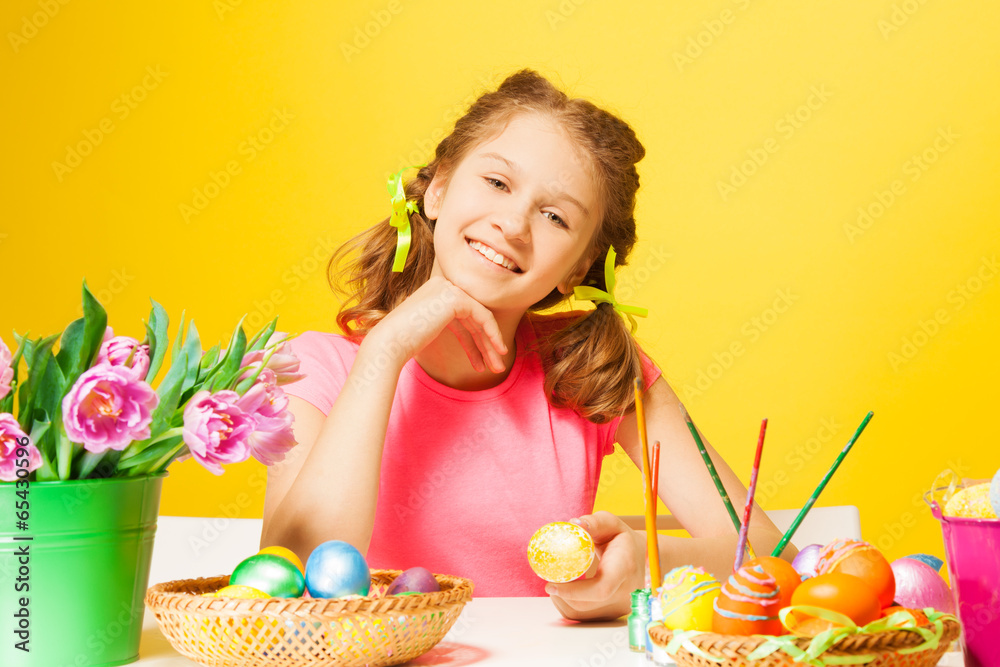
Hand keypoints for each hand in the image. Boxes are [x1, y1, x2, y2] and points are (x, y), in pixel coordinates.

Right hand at [367, 276, 507, 373]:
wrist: (389, 343)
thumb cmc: (402, 344)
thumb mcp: (429, 332)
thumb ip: (448, 327)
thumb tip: (471, 339)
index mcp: (434, 292)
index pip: (462, 317)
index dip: (475, 342)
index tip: (482, 364)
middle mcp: (442, 286)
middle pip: (472, 318)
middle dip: (485, 344)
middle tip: (496, 366)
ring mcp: (449, 289)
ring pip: (480, 319)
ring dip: (491, 344)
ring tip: (498, 367)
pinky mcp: (456, 298)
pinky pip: (483, 317)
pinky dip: (493, 334)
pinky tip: (498, 351)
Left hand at [545, 511, 645, 621]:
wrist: (640, 558)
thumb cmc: (621, 538)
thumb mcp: (611, 523)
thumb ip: (594, 522)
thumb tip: (574, 523)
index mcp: (625, 567)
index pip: (601, 588)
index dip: (574, 591)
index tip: (551, 584)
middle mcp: (626, 592)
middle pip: (586, 604)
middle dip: (562, 595)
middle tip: (548, 581)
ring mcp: (620, 607)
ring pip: (582, 613)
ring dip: (563, 600)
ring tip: (555, 584)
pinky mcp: (612, 615)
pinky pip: (583, 616)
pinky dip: (568, 605)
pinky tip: (565, 592)